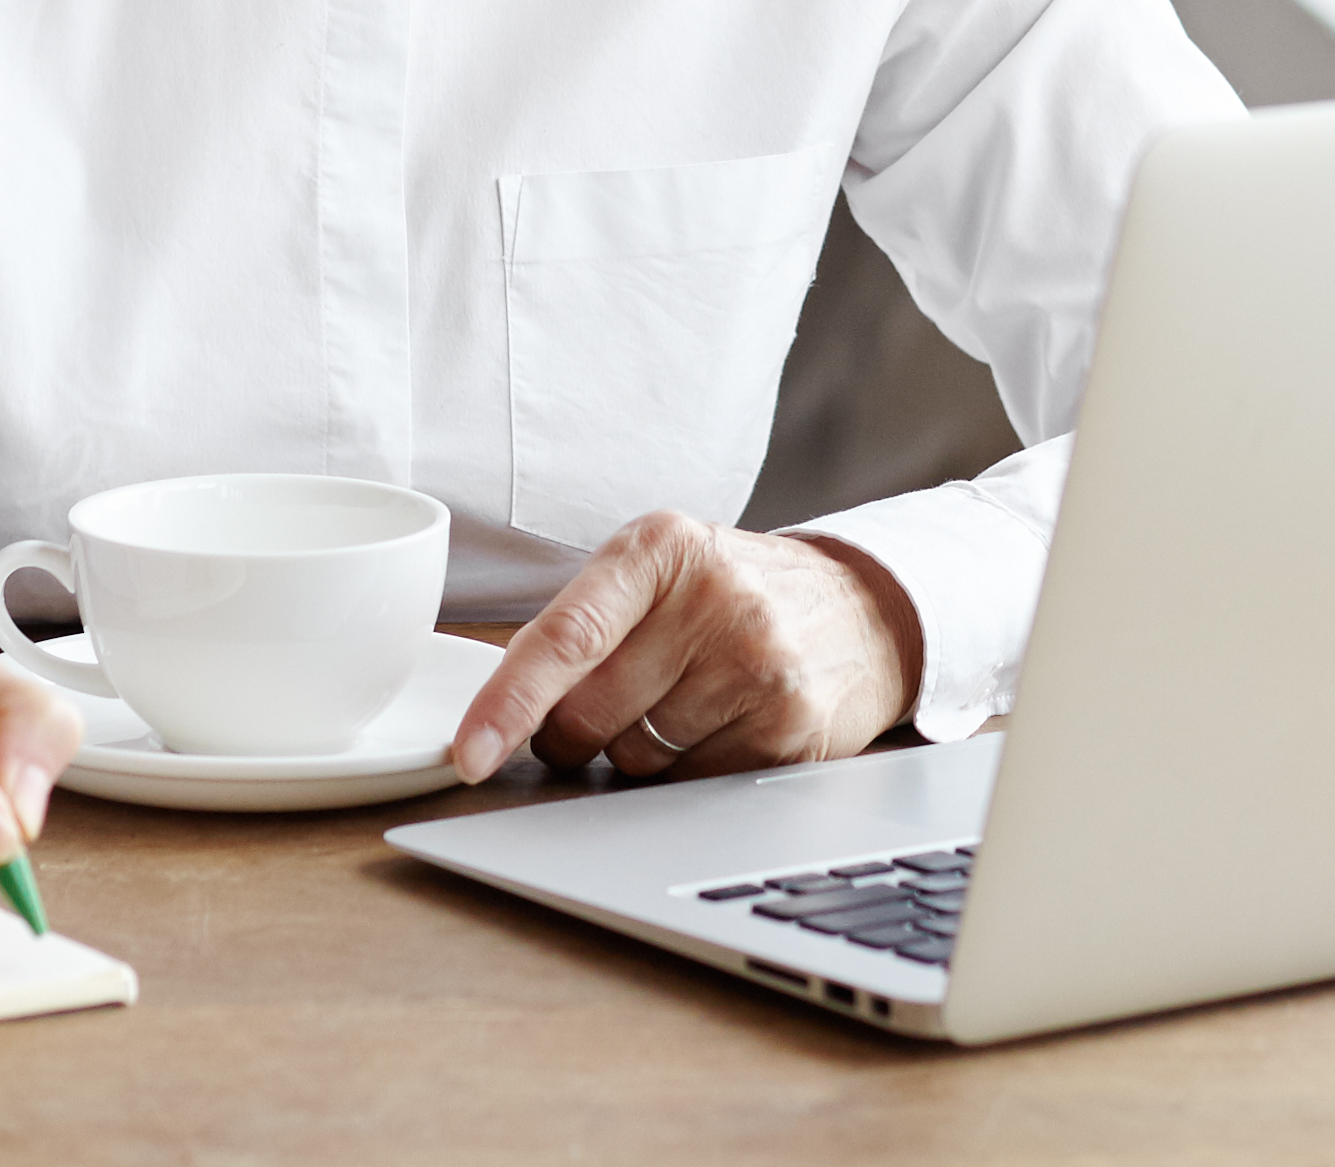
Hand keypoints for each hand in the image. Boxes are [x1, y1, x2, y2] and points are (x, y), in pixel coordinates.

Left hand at [447, 512, 923, 783]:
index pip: (566, 636)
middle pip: (588, 712)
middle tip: (613, 702)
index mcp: (661, 548)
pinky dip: (688, 771)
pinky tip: (722, 726)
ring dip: (637, 751)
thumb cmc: (734, 592)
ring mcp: (757, 664)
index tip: (471, 753)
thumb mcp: (660, 572)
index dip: (509, 702)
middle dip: (575, 730)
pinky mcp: (789, 727)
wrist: (863, 608)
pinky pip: (691, 785)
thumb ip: (581, 625)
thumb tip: (500, 718)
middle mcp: (714, 598)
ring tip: (685, 701)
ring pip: (635, 758)